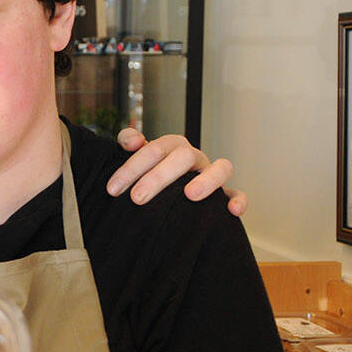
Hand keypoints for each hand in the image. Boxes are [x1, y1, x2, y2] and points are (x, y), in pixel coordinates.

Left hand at [108, 128, 247, 215]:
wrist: (167, 194)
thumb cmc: (150, 175)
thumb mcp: (137, 159)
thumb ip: (129, 142)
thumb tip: (132, 141)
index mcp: (172, 146)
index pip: (153, 149)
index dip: (132, 167)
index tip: (113, 189)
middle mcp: (193, 157)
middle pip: (182, 157)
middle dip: (158, 177)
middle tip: (137, 198)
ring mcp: (211, 174)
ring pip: (220, 168)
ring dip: (206, 180)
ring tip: (189, 195)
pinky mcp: (225, 194)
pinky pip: (237, 193)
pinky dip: (238, 199)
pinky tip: (232, 211)